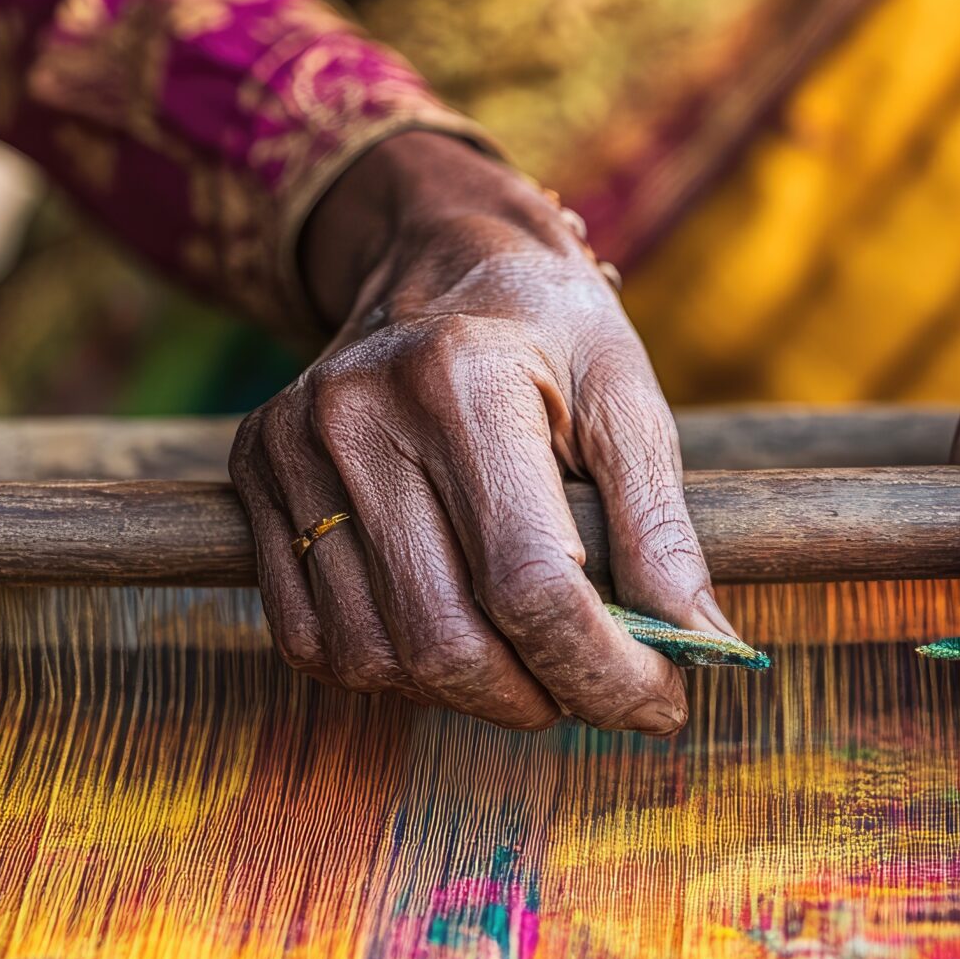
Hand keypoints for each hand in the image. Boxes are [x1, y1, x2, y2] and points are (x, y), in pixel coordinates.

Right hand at [232, 132, 734, 732]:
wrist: (438, 255)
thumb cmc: (552, 332)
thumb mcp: (629, 401)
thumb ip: (662, 530)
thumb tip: (703, 649)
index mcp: (463, 383)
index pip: (530, 586)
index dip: (603, 672)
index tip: (660, 703)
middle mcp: (359, 416)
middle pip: (446, 641)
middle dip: (539, 698)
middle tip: (595, 690)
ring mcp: (292, 449)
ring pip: (377, 658)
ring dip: (468, 693)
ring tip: (527, 659)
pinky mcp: (256, 477)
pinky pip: (313, 640)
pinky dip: (393, 671)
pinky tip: (452, 632)